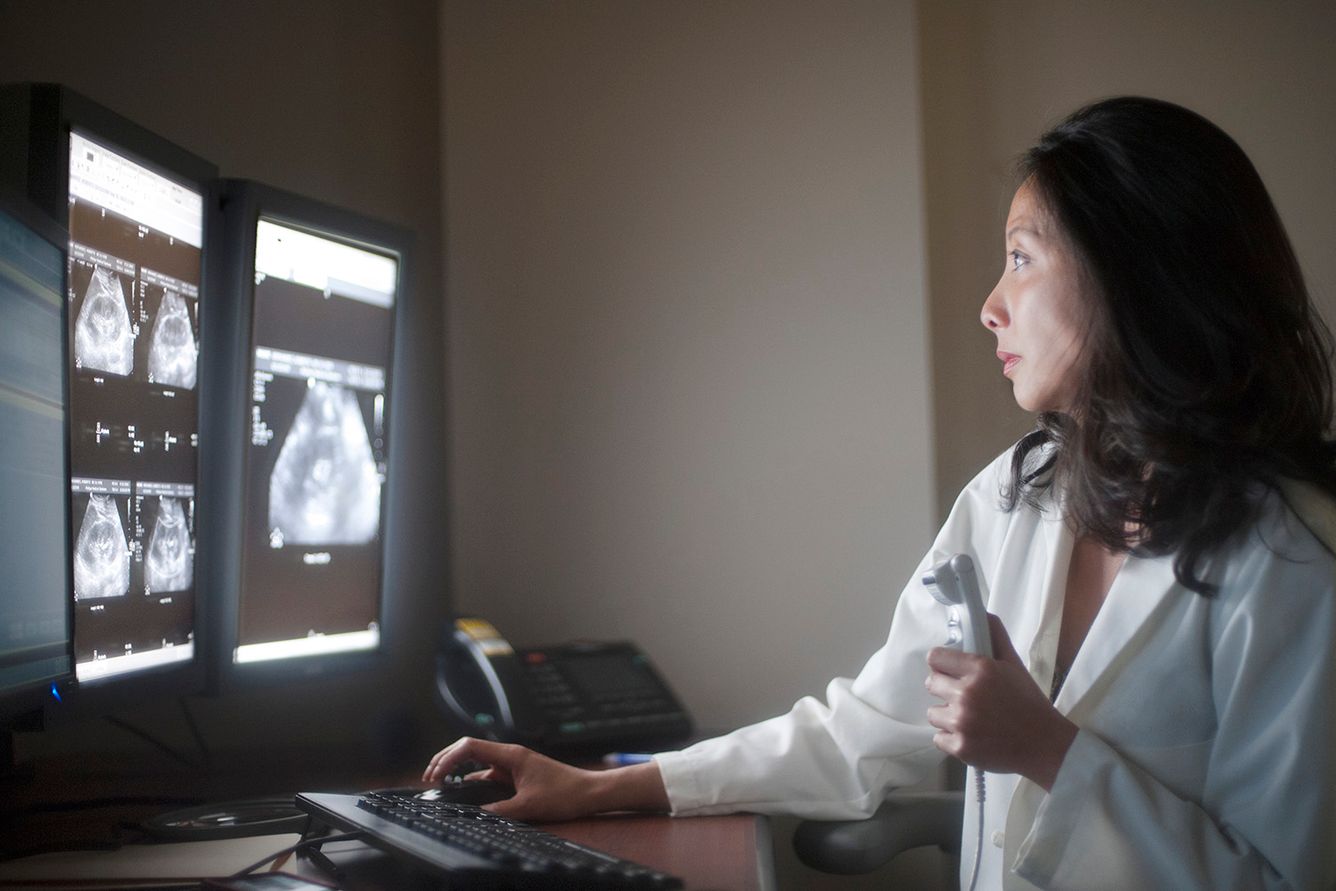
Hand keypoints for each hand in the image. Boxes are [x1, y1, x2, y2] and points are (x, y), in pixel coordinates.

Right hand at [422, 736, 668, 821]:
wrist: (589, 792)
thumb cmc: (565, 794)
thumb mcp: (528, 806)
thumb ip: (499, 810)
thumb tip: (475, 814)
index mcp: (511, 755)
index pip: (470, 747)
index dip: (448, 759)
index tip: (436, 776)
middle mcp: (510, 756)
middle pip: (469, 750)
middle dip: (446, 760)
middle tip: (429, 777)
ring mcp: (513, 765)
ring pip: (477, 762)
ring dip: (458, 770)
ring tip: (440, 783)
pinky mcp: (517, 775)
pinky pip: (488, 774)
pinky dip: (472, 780)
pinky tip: (464, 791)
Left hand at [924, 614, 1077, 790]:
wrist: (1045, 745)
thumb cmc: (1029, 703)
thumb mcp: (1015, 665)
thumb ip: (995, 637)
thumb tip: (981, 613)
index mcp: (980, 669)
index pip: (935, 658)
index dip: (942, 665)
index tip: (950, 672)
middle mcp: (966, 693)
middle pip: (931, 683)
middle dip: (945, 689)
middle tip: (964, 697)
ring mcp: (961, 721)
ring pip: (933, 713)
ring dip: (947, 716)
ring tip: (970, 719)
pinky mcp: (960, 747)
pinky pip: (939, 738)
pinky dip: (952, 739)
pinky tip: (971, 736)